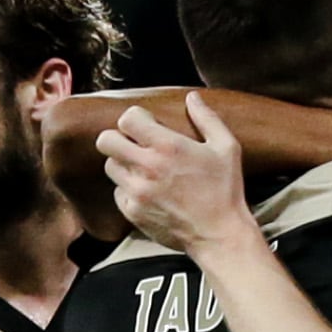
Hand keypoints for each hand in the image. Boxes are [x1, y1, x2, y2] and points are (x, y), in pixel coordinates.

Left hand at [99, 95, 265, 261]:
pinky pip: (118, 191)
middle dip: (117, 137)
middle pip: (106, 141)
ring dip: (123, 162)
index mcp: (168, 147)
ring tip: (145, 167)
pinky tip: (149, 190)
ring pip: (110, 166)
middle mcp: (147, 168)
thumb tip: (192, 97)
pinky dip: (128, 188)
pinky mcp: (132, 211)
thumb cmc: (225, 189)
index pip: (127, 119)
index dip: (135, 118)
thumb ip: (207, 118)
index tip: (146, 124)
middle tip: (134, 143)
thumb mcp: (226, 148)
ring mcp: (136, 192)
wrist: (218, 234)